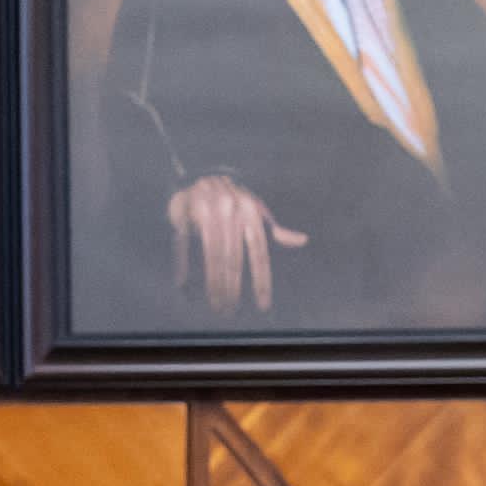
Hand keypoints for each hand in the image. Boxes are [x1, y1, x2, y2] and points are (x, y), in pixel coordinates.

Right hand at [168, 176, 307, 313]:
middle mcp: (231, 210)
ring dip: (214, 283)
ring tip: (216, 305)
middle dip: (233, 288)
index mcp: (250, 212)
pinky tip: (183, 285)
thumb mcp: (256, 210)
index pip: (259, 253)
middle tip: (230, 312)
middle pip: (233, 258)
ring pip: (212, 254)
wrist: (202, 173)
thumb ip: (275, 230)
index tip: (262, 305)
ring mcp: (207, 210)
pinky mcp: (185, 211)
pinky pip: (184, 244)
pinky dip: (183, 265)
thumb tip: (302, 240)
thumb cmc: (234, 199)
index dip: (261, 280)